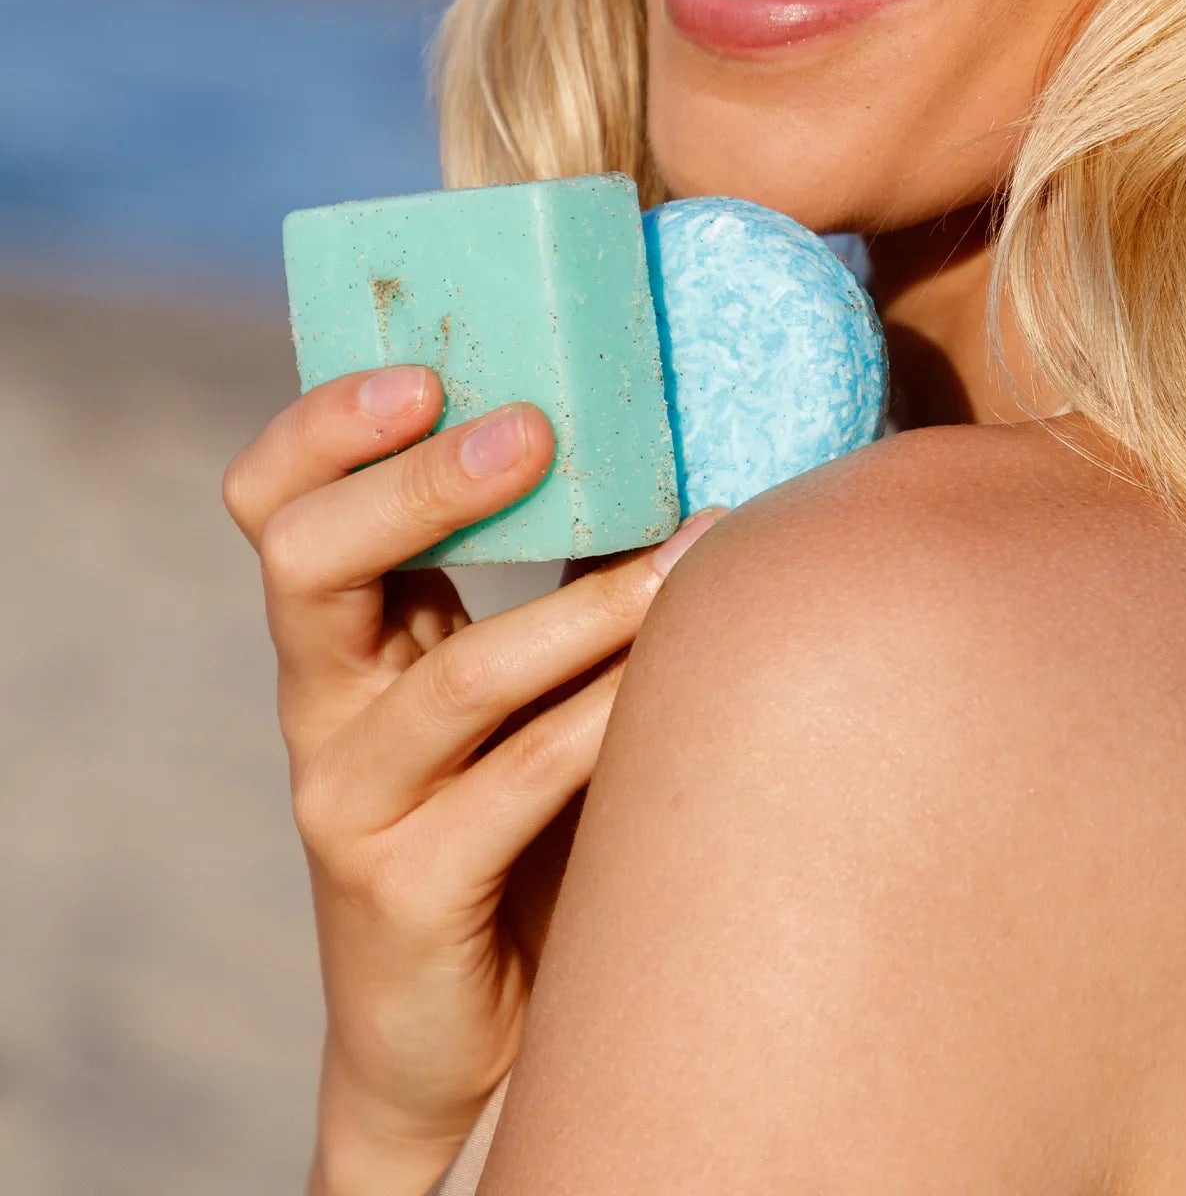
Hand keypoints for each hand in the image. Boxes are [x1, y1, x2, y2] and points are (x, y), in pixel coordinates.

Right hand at [222, 366, 718, 1195]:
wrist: (479, 1026)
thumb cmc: (527, 811)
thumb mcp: (523, 676)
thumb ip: (571, 565)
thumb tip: (699, 431)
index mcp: (343, 632)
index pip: (276, 503)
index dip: (322, 427)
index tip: (426, 371)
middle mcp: (324, 707)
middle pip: (308, 562)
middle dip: (416, 486)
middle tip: (530, 429)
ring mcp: (353, 804)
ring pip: (452, 677)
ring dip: (583, 605)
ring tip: (692, 542)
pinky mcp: (408, 889)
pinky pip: (521, 781)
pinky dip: (611, 712)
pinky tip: (687, 668)